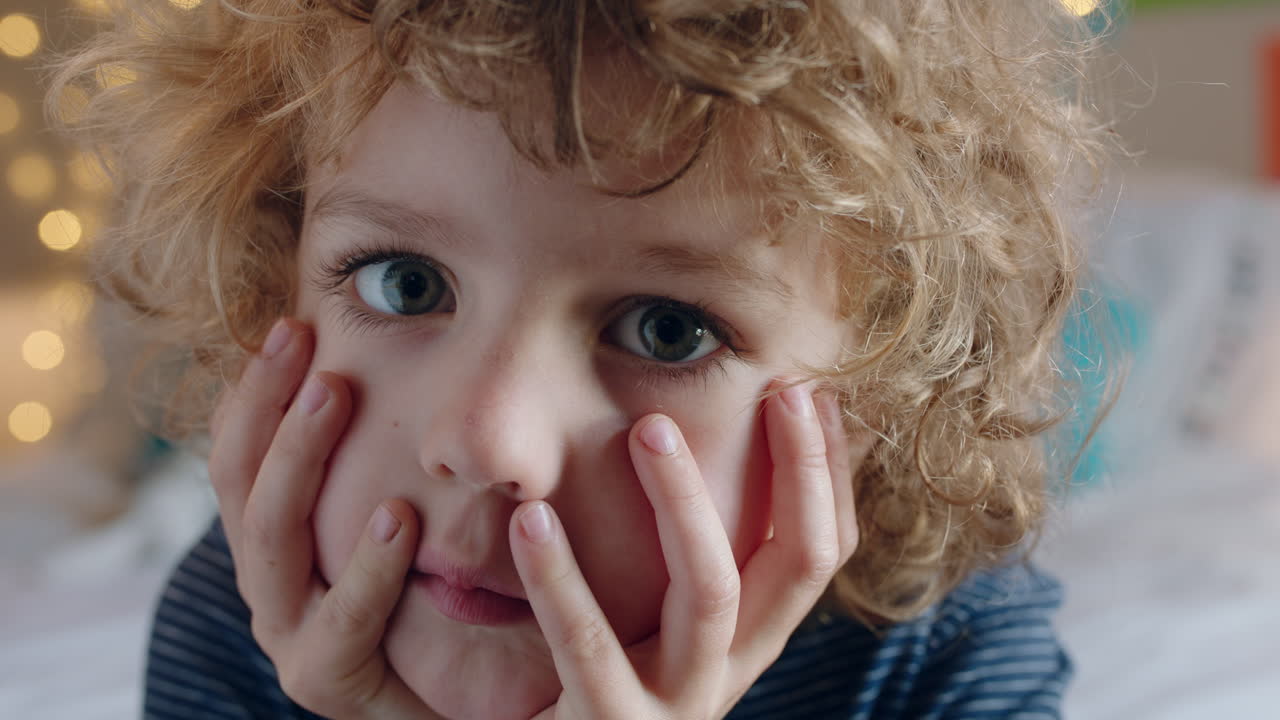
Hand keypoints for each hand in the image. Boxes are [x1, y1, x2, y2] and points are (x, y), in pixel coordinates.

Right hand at [208, 318, 441, 719]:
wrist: (440, 705)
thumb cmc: (424, 606)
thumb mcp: (397, 524)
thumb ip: (382, 461)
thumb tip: (384, 362)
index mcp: (272, 539)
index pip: (239, 453)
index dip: (254, 390)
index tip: (289, 324)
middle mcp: (267, 581)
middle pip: (240, 483)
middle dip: (267, 404)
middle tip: (300, 339)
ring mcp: (289, 633)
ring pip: (271, 542)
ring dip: (299, 461)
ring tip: (335, 395)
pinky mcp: (327, 681)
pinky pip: (342, 622)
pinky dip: (368, 567)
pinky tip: (400, 518)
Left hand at [508, 381, 871, 719]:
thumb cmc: (585, 677)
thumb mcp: (648, 612)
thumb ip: (680, 545)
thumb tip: (707, 436)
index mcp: (746, 639)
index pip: (820, 549)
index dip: (831, 470)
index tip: (812, 387)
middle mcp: (729, 672)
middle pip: (799, 564)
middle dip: (802, 470)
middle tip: (778, 388)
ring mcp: (676, 706)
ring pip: (710, 593)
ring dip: (683, 503)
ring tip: (646, 429)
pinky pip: (589, 645)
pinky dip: (560, 577)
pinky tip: (531, 517)